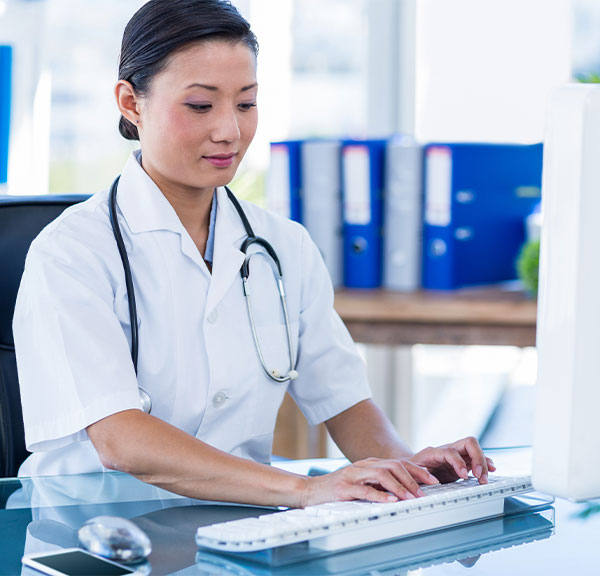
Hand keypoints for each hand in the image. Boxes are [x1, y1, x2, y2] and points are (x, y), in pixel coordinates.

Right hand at [301, 457, 439, 506]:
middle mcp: (363, 466)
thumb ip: (379, 483)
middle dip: (413, 478)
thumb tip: (405, 490)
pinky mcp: (344, 487)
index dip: (417, 470)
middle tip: (426, 491)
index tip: (432, 480)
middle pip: (393, 466)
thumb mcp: (362, 483)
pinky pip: (365, 490)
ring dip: (399, 487)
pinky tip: (390, 501)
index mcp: (370, 464)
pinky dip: (380, 496)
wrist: (311, 490)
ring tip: (411, 497)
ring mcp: (353, 475)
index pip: (398, 463)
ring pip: (382, 475)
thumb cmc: (337, 489)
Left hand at [408, 436, 495, 483]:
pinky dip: (485, 464)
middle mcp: (447, 450)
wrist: (410, 468)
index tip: (463, 476)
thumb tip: (430, 478)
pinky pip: (477, 459)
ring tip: (484, 480)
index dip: (458, 463)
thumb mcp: (410, 472)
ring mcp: (456, 455)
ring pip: (475, 450)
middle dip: (478, 458)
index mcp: (433, 452)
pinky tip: (491, 470)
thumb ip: (418, 474)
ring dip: (483, 464)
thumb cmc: (409, 469)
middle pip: (468, 443)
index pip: (450, 451)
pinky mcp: (462, 463)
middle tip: (479, 476)